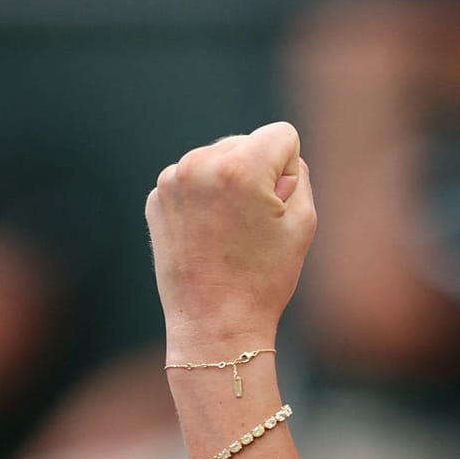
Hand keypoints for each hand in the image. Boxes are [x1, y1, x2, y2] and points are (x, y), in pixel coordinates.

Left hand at [146, 121, 315, 354]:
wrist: (213, 323)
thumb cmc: (264, 277)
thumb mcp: (304, 221)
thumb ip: (299, 174)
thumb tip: (276, 156)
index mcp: (239, 167)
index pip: (282, 135)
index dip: (289, 172)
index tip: (276, 207)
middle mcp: (199, 164)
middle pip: (247, 142)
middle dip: (258, 174)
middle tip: (253, 225)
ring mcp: (171, 180)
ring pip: (219, 159)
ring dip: (229, 184)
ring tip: (230, 231)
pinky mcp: (155, 198)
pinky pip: (193, 180)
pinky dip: (205, 199)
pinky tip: (208, 235)